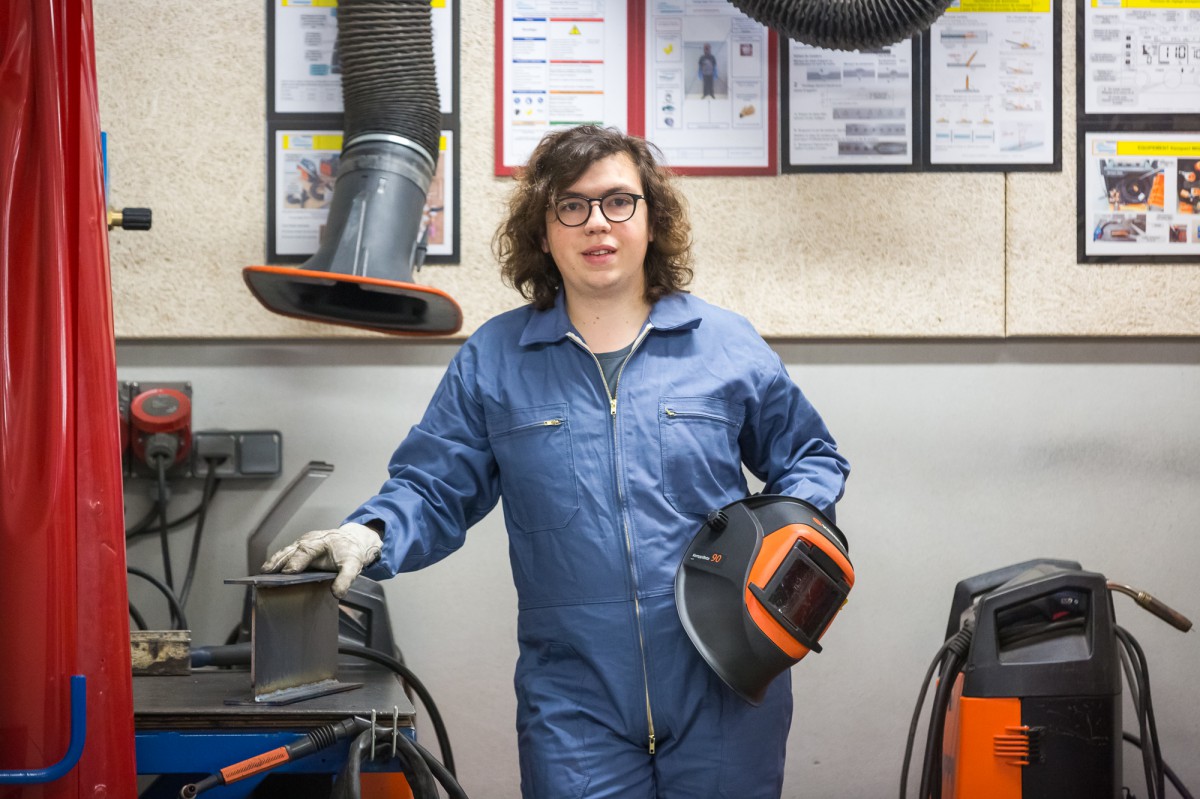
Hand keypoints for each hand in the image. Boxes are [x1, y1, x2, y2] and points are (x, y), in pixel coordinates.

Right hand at [261, 522, 382, 598]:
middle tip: (267, 574)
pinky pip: (284, 555)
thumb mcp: (354, 565)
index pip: (306, 551)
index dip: (296, 562)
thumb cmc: (350, 552)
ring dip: (273, 563)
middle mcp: (308, 541)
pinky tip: (268, 574)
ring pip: (284, 552)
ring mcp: (301, 544)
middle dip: (278, 562)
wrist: (350, 541)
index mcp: (321, 543)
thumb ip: (346, 578)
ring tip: (262, 575)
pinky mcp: (297, 549)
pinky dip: (275, 563)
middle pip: (291, 551)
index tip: (288, 572)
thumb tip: (337, 593)